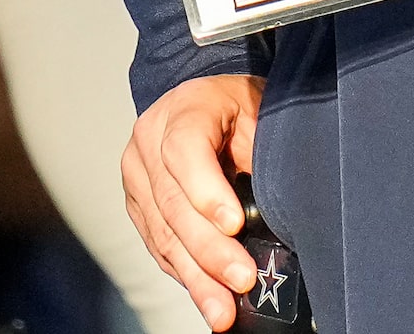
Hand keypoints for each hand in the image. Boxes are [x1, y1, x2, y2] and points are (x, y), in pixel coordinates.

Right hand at [120, 73, 263, 329]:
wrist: (206, 104)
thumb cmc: (239, 112)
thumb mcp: (258, 116)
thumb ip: (258, 157)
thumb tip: (275, 213)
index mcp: (182, 109)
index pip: (184, 148)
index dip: (207, 189)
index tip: (234, 224)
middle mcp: (148, 142)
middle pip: (173, 201)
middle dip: (209, 248)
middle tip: (241, 279)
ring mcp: (138, 176)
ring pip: (164, 232)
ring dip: (197, 276)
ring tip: (223, 309)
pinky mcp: (138, 207)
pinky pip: (160, 247)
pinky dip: (187, 277)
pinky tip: (208, 300)